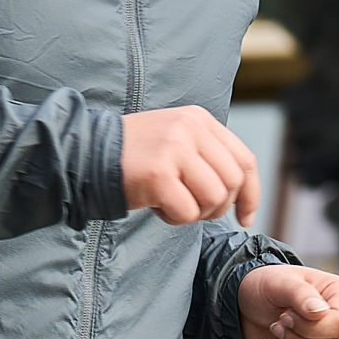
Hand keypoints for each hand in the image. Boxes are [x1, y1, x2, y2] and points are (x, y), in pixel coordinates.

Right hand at [120, 106, 258, 225]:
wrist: (88, 153)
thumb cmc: (136, 156)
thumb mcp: (177, 141)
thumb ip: (208, 155)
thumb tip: (243, 194)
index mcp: (199, 119)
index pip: (244, 160)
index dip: (250, 194)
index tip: (244, 217)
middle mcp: (190, 128)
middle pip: (232, 182)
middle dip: (218, 207)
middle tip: (193, 210)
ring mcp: (174, 149)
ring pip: (214, 198)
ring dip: (196, 213)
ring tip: (171, 204)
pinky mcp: (158, 173)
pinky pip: (187, 212)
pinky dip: (174, 218)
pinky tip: (156, 207)